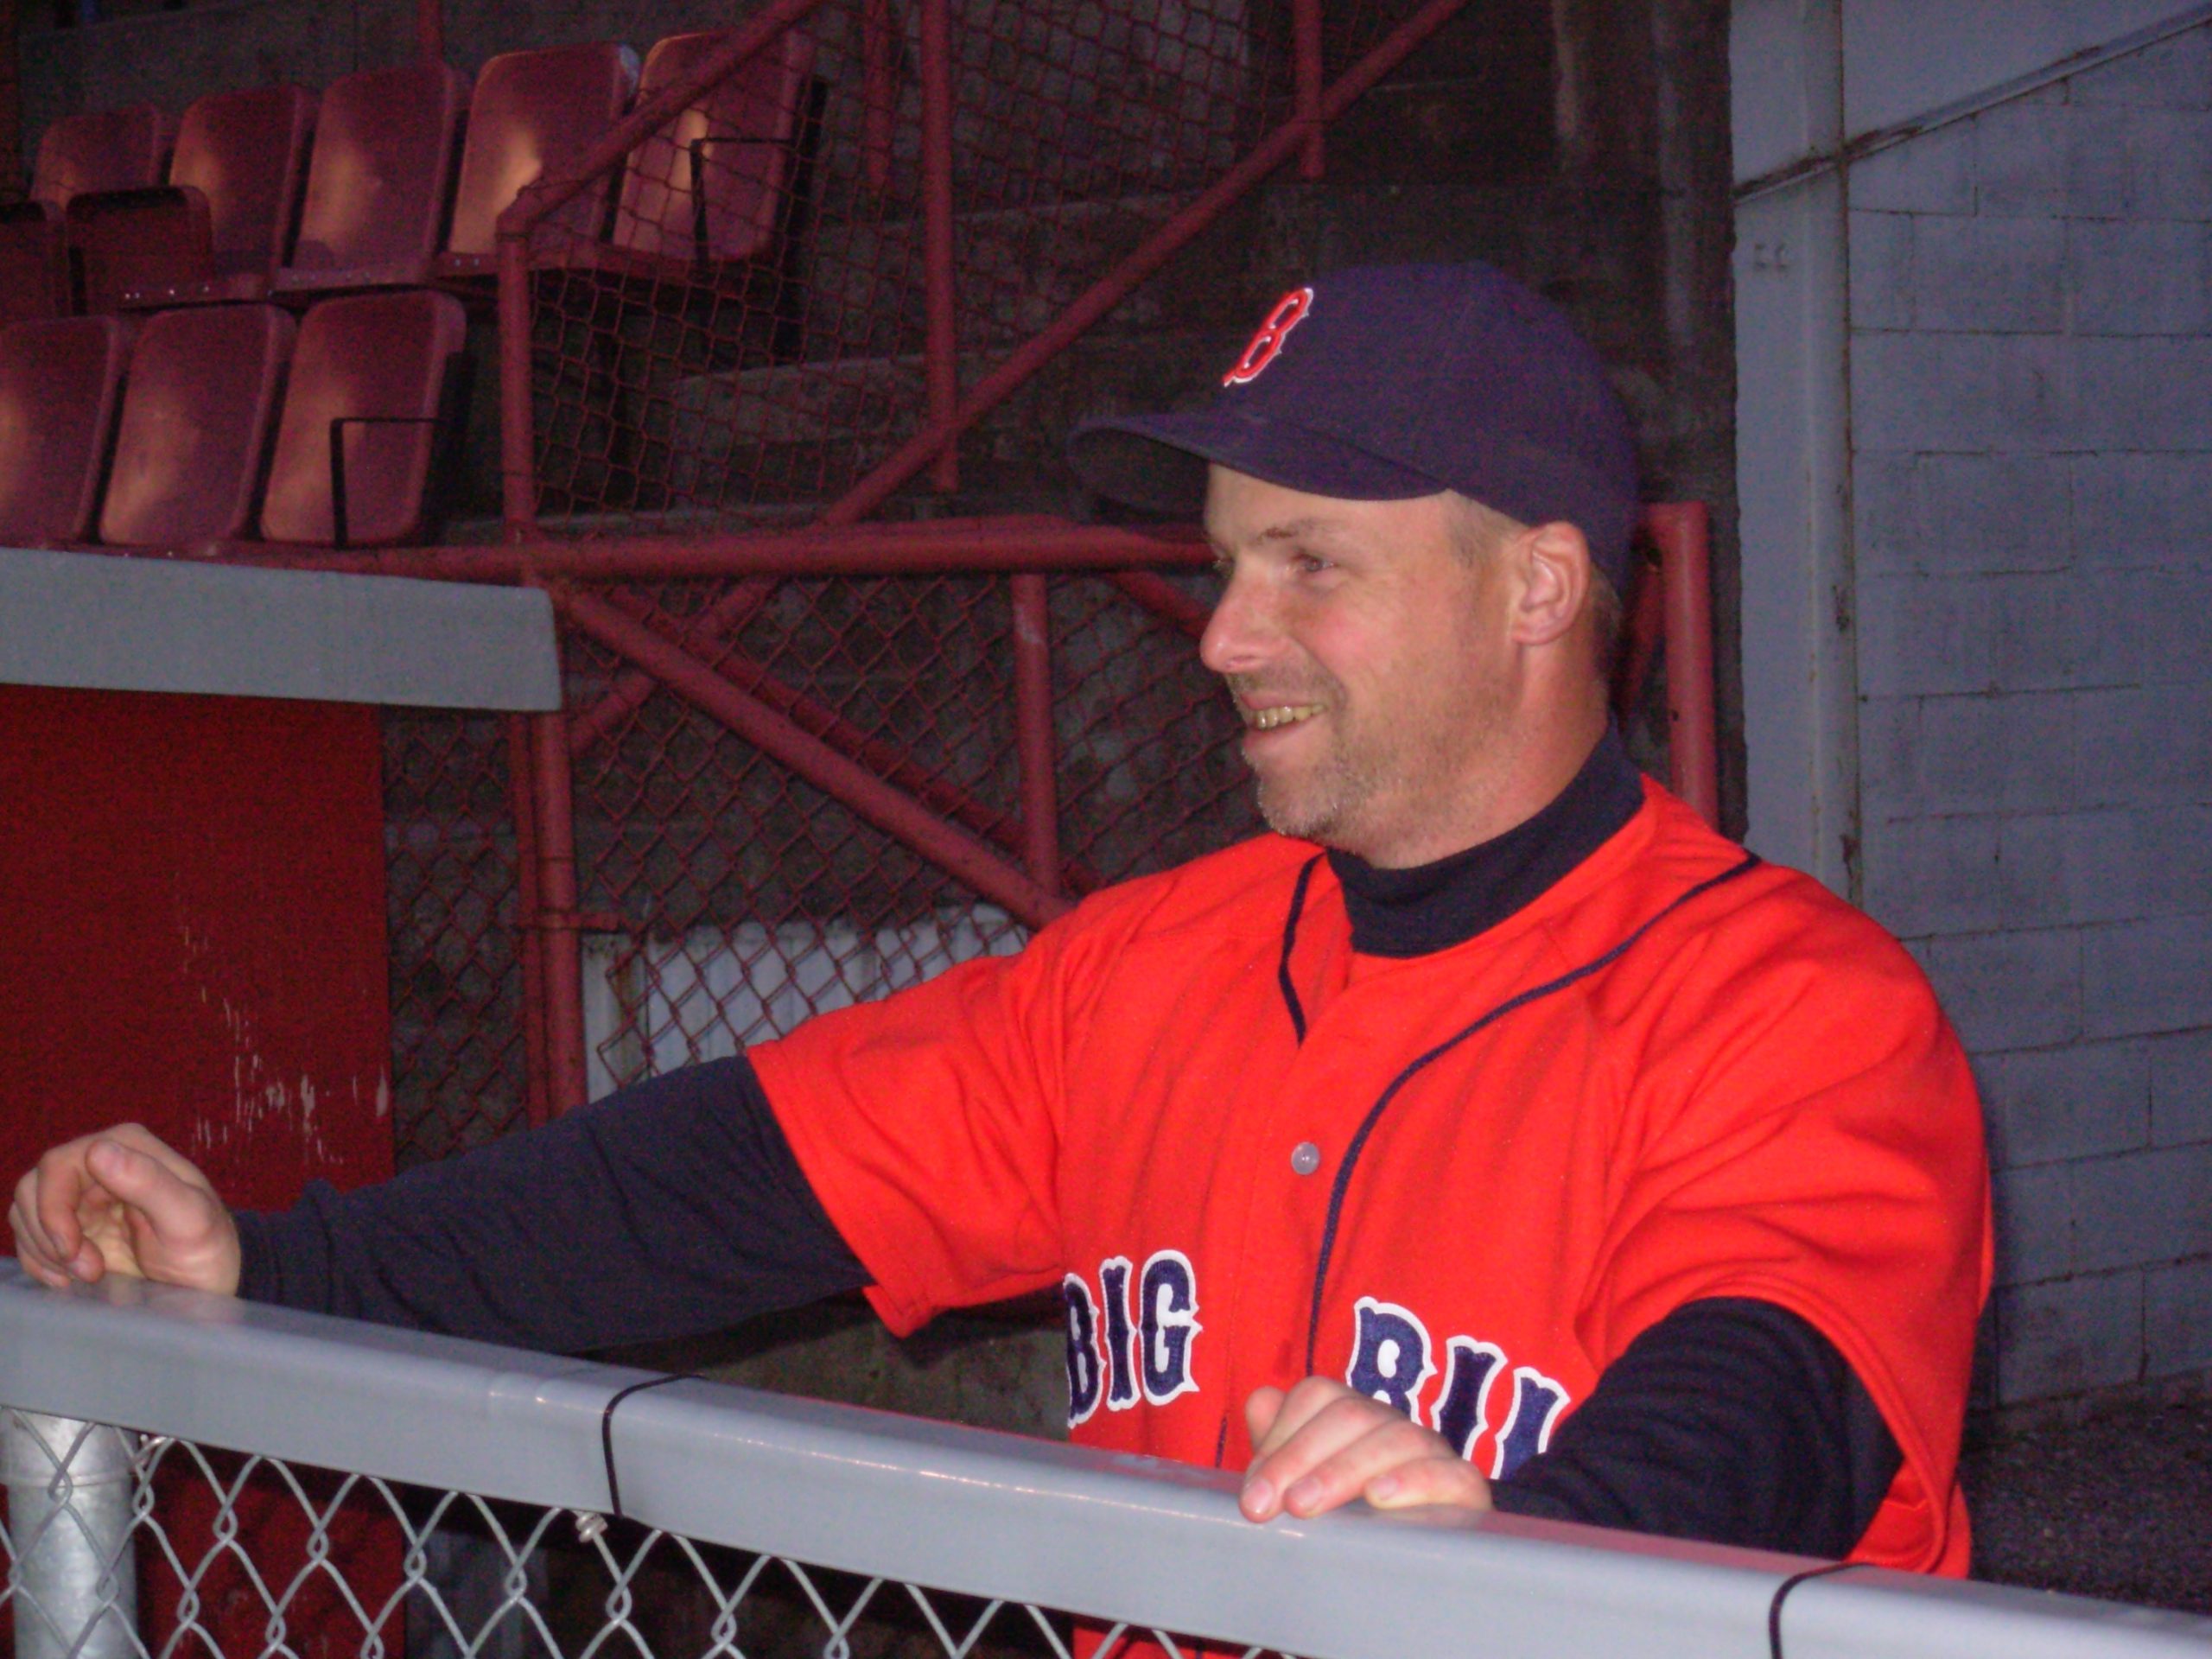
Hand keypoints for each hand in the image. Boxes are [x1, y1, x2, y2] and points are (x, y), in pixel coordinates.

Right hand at [9, 1124, 240, 1293]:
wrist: (207, 1283)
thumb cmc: (207, 1247)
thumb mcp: (189, 1219)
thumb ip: (150, 1183)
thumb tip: (99, 1151)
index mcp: (129, 1146)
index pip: (60, 1164)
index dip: (54, 1209)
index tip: (75, 1251)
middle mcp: (101, 1162)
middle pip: (35, 1188)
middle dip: (50, 1236)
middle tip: (87, 1272)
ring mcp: (84, 1194)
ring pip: (26, 1211)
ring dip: (45, 1250)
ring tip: (86, 1276)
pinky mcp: (74, 1224)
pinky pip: (30, 1235)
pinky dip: (39, 1260)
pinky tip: (68, 1280)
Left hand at [1240, 1376, 1491, 1521]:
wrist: (1413, 1579)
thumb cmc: (1351, 1528)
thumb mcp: (1310, 1491)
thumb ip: (1281, 1450)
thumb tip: (1262, 1401)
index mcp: (1352, 1420)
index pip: (1317, 1397)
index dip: (1280, 1437)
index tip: (1254, 1494)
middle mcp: (1391, 1427)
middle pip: (1350, 1414)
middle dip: (1300, 1457)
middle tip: (1268, 1506)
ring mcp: (1432, 1453)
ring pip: (1395, 1438)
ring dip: (1343, 1469)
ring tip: (1306, 1505)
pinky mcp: (1465, 1490)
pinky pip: (1449, 1472)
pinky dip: (1413, 1480)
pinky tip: (1378, 1499)